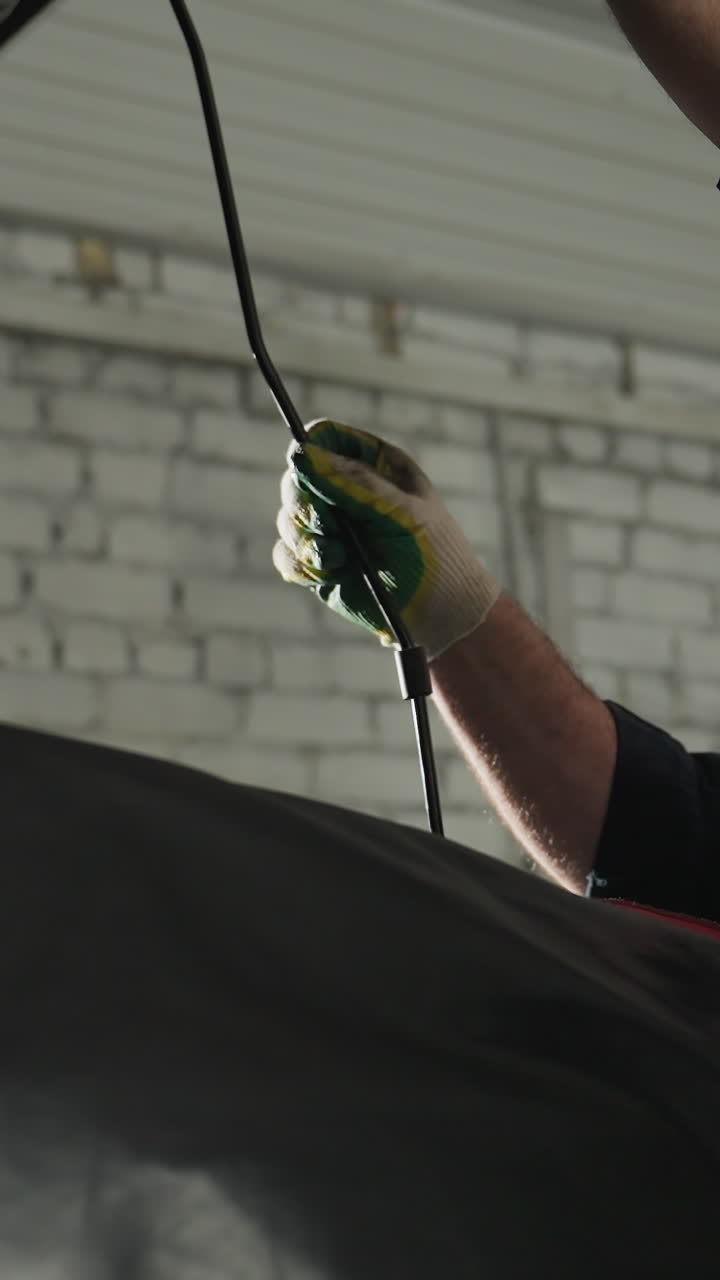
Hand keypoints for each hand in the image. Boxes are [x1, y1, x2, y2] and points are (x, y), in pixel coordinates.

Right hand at [273, 419, 499, 661]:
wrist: (440, 616)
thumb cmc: (433, 557)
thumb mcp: (401, 514)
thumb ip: (354, 484)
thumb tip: (301, 455)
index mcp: (375, 466)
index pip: (324, 438)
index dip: (308, 451)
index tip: (310, 476)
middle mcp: (348, 492)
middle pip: (297, 478)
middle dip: (306, 506)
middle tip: (327, 527)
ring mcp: (332, 528)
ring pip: (288, 518)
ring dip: (305, 540)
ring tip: (340, 560)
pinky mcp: (319, 562)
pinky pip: (286, 554)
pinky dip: (300, 564)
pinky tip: (329, 575)